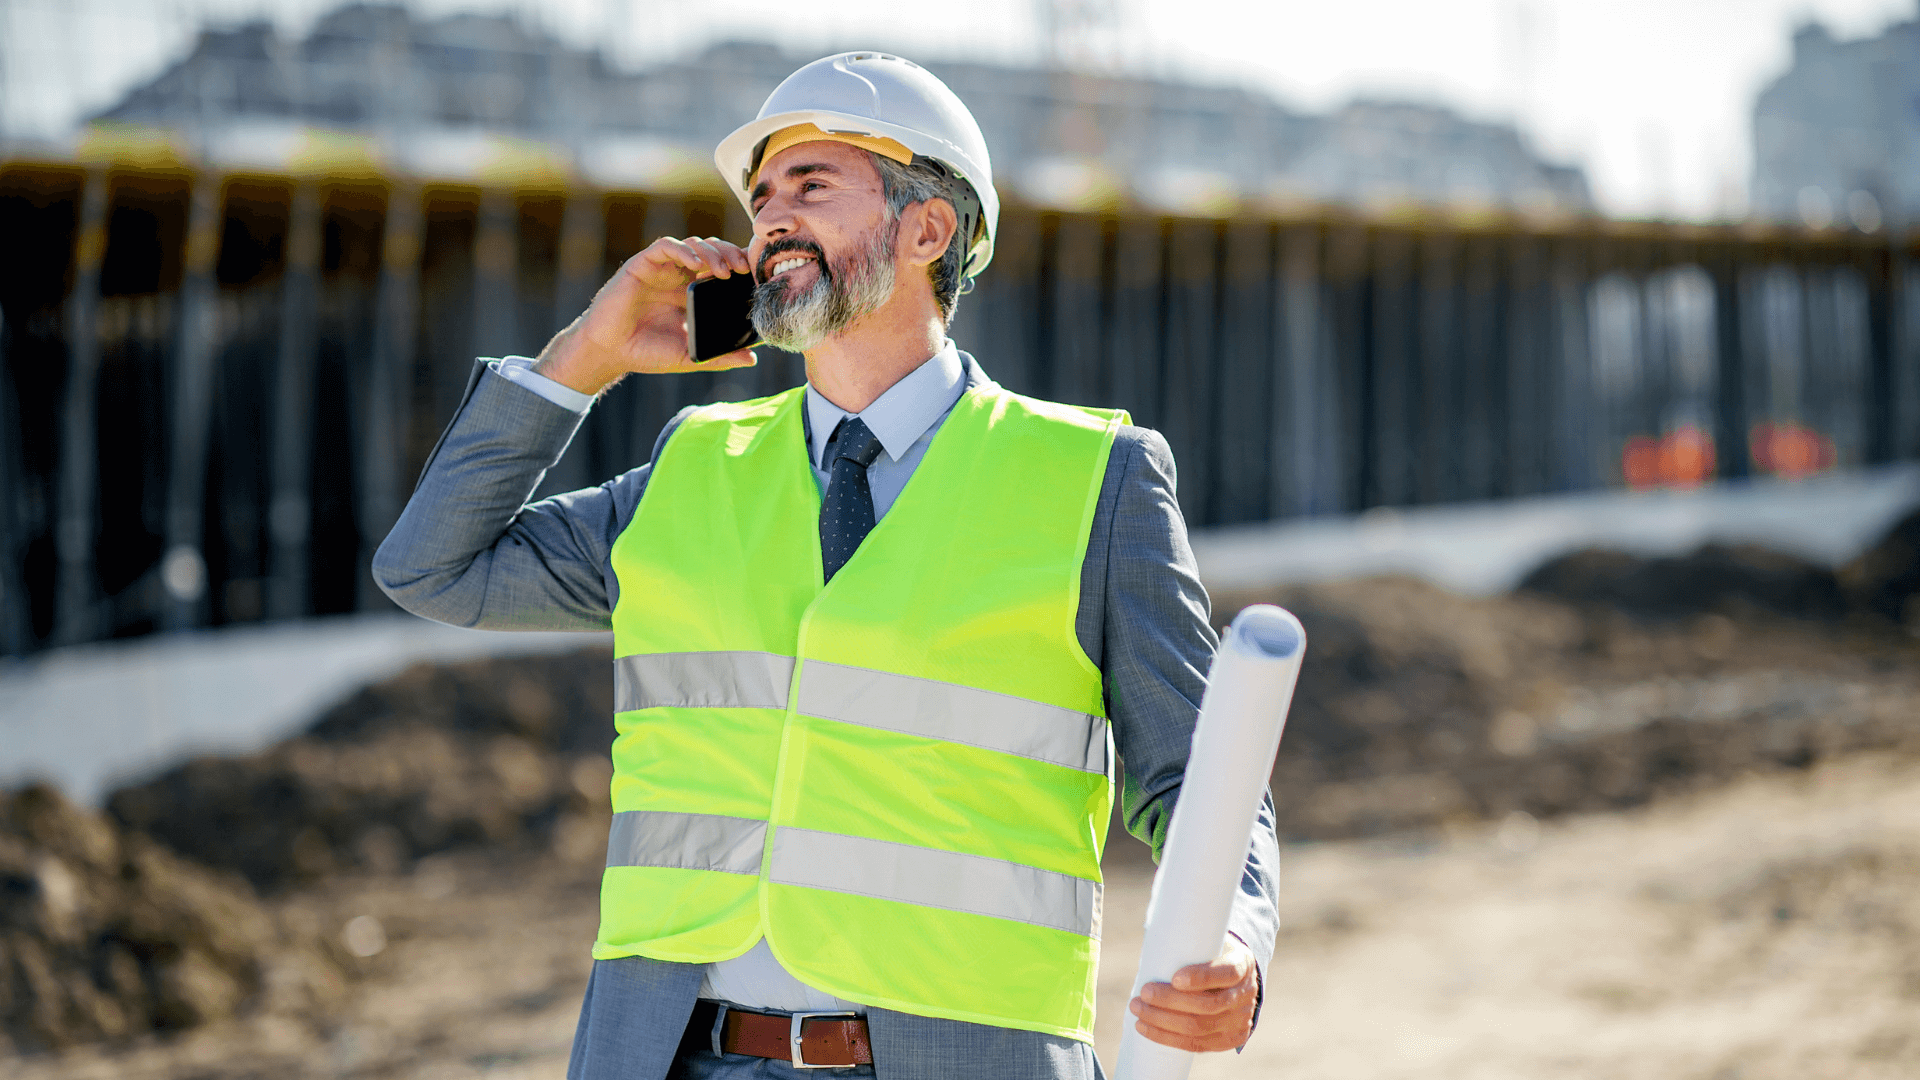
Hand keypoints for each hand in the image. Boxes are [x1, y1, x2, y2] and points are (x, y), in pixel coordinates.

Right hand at [534, 236, 756, 395]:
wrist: (609, 353)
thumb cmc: (646, 353)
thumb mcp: (690, 355)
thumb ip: (720, 356)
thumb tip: (752, 359)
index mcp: (691, 294)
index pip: (720, 268)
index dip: (738, 266)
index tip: (753, 276)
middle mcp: (678, 277)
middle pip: (711, 251)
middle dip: (729, 254)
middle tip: (742, 269)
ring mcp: (661, 269)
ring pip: (692, 244)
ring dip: (711, 251)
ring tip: (723, 270)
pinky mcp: (642, 265)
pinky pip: (666, 246)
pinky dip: (683, 249)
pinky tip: (695, 262)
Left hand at [1128, 937, 1258, 1052]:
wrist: (1237, 981)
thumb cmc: (1211, 954)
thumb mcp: (1209, 940)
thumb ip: (1187, 936)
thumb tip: (1150, 928)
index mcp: (1242, 964)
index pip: (1227, 973)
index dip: (1201, 977)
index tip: (1174, 978)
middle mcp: (1246, 995)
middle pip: (1208, 1005)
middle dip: (1170, 1001)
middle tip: (1143, 992)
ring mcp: (1240, 1021)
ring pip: (1199, 1027)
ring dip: (1162, 1021)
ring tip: (1137, 1009)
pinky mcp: (1229, 1040)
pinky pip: (1196, 1045)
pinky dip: (1167, 1037)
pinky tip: (1145, 1027)